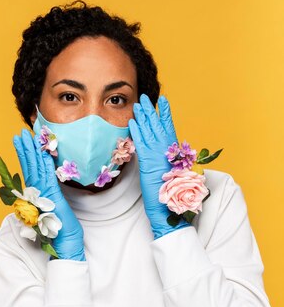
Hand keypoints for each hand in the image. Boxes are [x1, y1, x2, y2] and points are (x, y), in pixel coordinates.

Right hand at [13, 129, 85, 260]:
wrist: (65, 243)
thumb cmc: (61, 228)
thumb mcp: (55, 206)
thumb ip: (49, 194)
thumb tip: (47, 182)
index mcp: (37, 193)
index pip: (30, 169)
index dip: (25, 154)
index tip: (21, 141)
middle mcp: (37, 192)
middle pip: (29, 166)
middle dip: (25, 149)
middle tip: (19, 134)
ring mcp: (43, 194)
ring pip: (35, 169)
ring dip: (31, 152)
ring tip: (25, 138)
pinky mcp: (51, 198)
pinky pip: (48, 177)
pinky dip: (45, 164)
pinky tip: (44, 153)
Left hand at [128, 94, 190, 239]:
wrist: (168, 210)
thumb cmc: (169, 195)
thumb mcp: (169, 173)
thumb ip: (166, 159)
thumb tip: (161, 151)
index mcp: (174, 152)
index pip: (170, 128)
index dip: (165, 113)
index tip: (163, 100)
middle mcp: (168, 151)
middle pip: (158, 126)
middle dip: (151, 110)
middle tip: (145, 97)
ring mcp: (158, 156)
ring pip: (150, 132)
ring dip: (143, 116)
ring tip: (138, 103)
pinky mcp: (148, 163)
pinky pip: (141, 143)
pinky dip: (137, 131)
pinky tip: (132, 121)